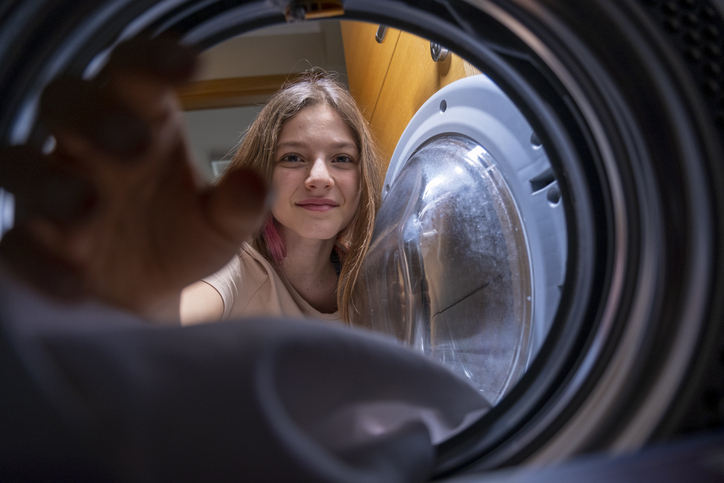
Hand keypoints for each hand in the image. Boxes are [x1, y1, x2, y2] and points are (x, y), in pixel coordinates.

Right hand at [0, 36, 267, 319]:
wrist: (150, 293)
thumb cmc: (183, 237)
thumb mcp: (221, 225)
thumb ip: (239, 204)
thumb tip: (252, 182)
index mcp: (141, 123)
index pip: (135, 74)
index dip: (153, 61)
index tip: (190, 65)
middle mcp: (89, 148)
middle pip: (67, 102)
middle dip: (94, 115)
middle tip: (134, 142)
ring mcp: (54, 194)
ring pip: (20, 164)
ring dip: (51, 181)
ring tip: (88, 204)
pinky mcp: (35, 244)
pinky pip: (16, 245)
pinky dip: (39, 262)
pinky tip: (74, 284)